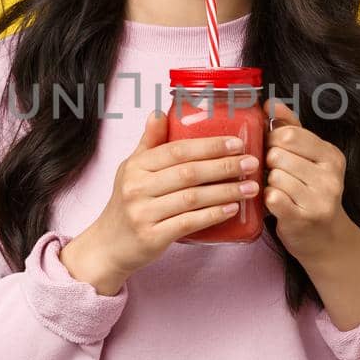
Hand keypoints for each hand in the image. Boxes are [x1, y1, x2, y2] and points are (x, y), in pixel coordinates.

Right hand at [59, 110, 260, 294]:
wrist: (108, 246)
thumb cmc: (126, 204)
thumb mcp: (131, 169)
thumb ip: (149, 143)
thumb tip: (159, 113)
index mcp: (136, 167)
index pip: (177, 150)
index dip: (209, 146)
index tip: (237, 143)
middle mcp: (137, 188)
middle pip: (188, 172)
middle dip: (224, 166)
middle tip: (251, 163)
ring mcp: (143, 213)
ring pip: (193, 198)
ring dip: (226, 191)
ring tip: (250, 187)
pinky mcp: (152, 237)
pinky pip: (188, 223)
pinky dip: (212, 215)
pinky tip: (231, 209)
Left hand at [262, 98, 351, 262]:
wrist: (324, 239)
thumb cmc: (310, 192)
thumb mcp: (307, 157)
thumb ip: (289, 127)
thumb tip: (270, 103)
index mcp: (332, 156)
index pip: (289, 134)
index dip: (272, 141)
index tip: (274, 151)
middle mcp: (331, 176)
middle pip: (278, 155)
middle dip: (270, 164)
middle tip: (276, 174)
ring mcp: (320, 199)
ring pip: (274, 176)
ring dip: (268, 183)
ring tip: (278, 190)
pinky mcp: (303, 219)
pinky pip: (272, 197)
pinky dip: (267, 199)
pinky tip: (276, 203)